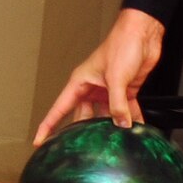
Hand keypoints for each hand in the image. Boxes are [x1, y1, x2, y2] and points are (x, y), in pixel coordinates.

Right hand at [33, 8, 164, 144]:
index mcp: (80, 82)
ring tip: (115, 142)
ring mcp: (109, 90)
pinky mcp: (126, 90)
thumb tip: (120, 125)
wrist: (142, 34)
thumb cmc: (122, 44)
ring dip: (113, 127)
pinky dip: (132, 120)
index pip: (59, 109)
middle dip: (85, 132)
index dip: (48, 126)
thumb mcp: (116, 78)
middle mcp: (92, 87)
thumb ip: (117, 104)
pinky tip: (136, 130)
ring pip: (106, 116)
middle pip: (83, 116)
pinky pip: (126, 111)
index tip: (40, 140)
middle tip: (85, 148)